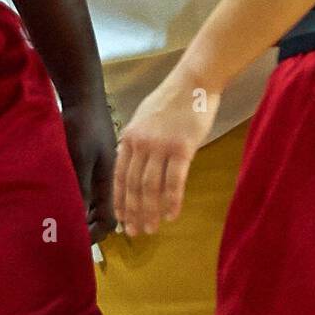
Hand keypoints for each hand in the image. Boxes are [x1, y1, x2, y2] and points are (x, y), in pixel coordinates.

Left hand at [61, 96, 117, 243]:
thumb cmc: (82, 125)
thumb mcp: (78, 159)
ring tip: (57, 218)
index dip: (93, 235)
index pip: (109, 220)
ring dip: (79, 213)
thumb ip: (80, 189)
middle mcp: (107, 178)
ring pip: (93, 201)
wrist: (82, 94)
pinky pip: (85, 187)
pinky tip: (59, 196)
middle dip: (86, 227)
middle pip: (102, 213)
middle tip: (61, 234)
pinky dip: (76, 198)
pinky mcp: (90, 159)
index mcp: (109, 180)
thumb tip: (77, 221)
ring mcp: (99, 168)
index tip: (73, 242)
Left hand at [114, 68, 220, 236]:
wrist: (194, 81)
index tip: (120, 219)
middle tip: (135, 232)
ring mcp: (161, 146)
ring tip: (152, 228)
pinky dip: (172, 201)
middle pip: (134, 186)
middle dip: (133, 212)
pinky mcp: (182, 148)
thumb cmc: (172, 100)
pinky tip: (172, 215)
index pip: (120, 176)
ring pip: (151, 187)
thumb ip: (136, 141)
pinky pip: (174, 181)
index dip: (120, 201)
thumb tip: (131, 165)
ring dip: (151, 211)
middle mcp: (141, 143)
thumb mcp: (143, 118)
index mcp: (129, 137)